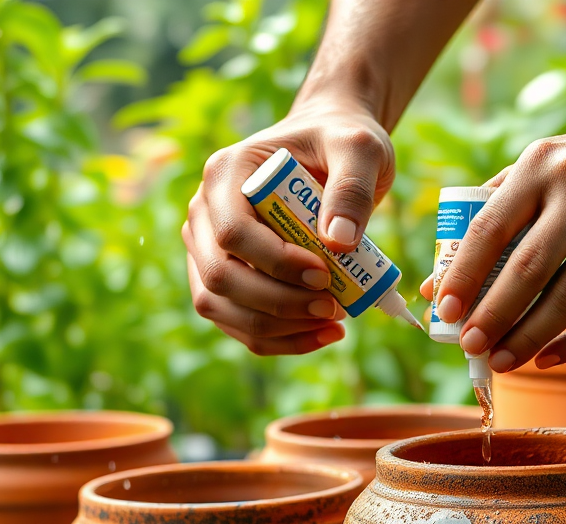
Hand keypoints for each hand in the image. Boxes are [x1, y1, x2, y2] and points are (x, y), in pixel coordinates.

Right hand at [183, 97, 395, 354]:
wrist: (330, 150)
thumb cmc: (341, 142)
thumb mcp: (360, 147)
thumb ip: (353, 187)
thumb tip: (338, 243)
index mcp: (226, 173)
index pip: (231, 232)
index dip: (275, 262)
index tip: (324, 274)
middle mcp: (204, 212)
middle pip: (219, 276)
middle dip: (277, 302)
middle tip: (332, 307)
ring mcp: (208, 248)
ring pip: (221, 307)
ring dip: (276, 328)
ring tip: (332, 325)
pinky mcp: (225, 278)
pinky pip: (238, 322)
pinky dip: (278, 338)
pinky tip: (322, 335)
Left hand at [431, 90, 565, 371]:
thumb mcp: (556, 159)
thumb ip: (501, 204)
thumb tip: (441, 274)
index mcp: (542, 165)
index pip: (488, 227)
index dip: (460, 274)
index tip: (441, 310)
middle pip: (525, 268)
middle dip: (491, 315)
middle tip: (468, 347)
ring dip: (529, 336)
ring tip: (503, 362)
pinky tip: (551, 358)